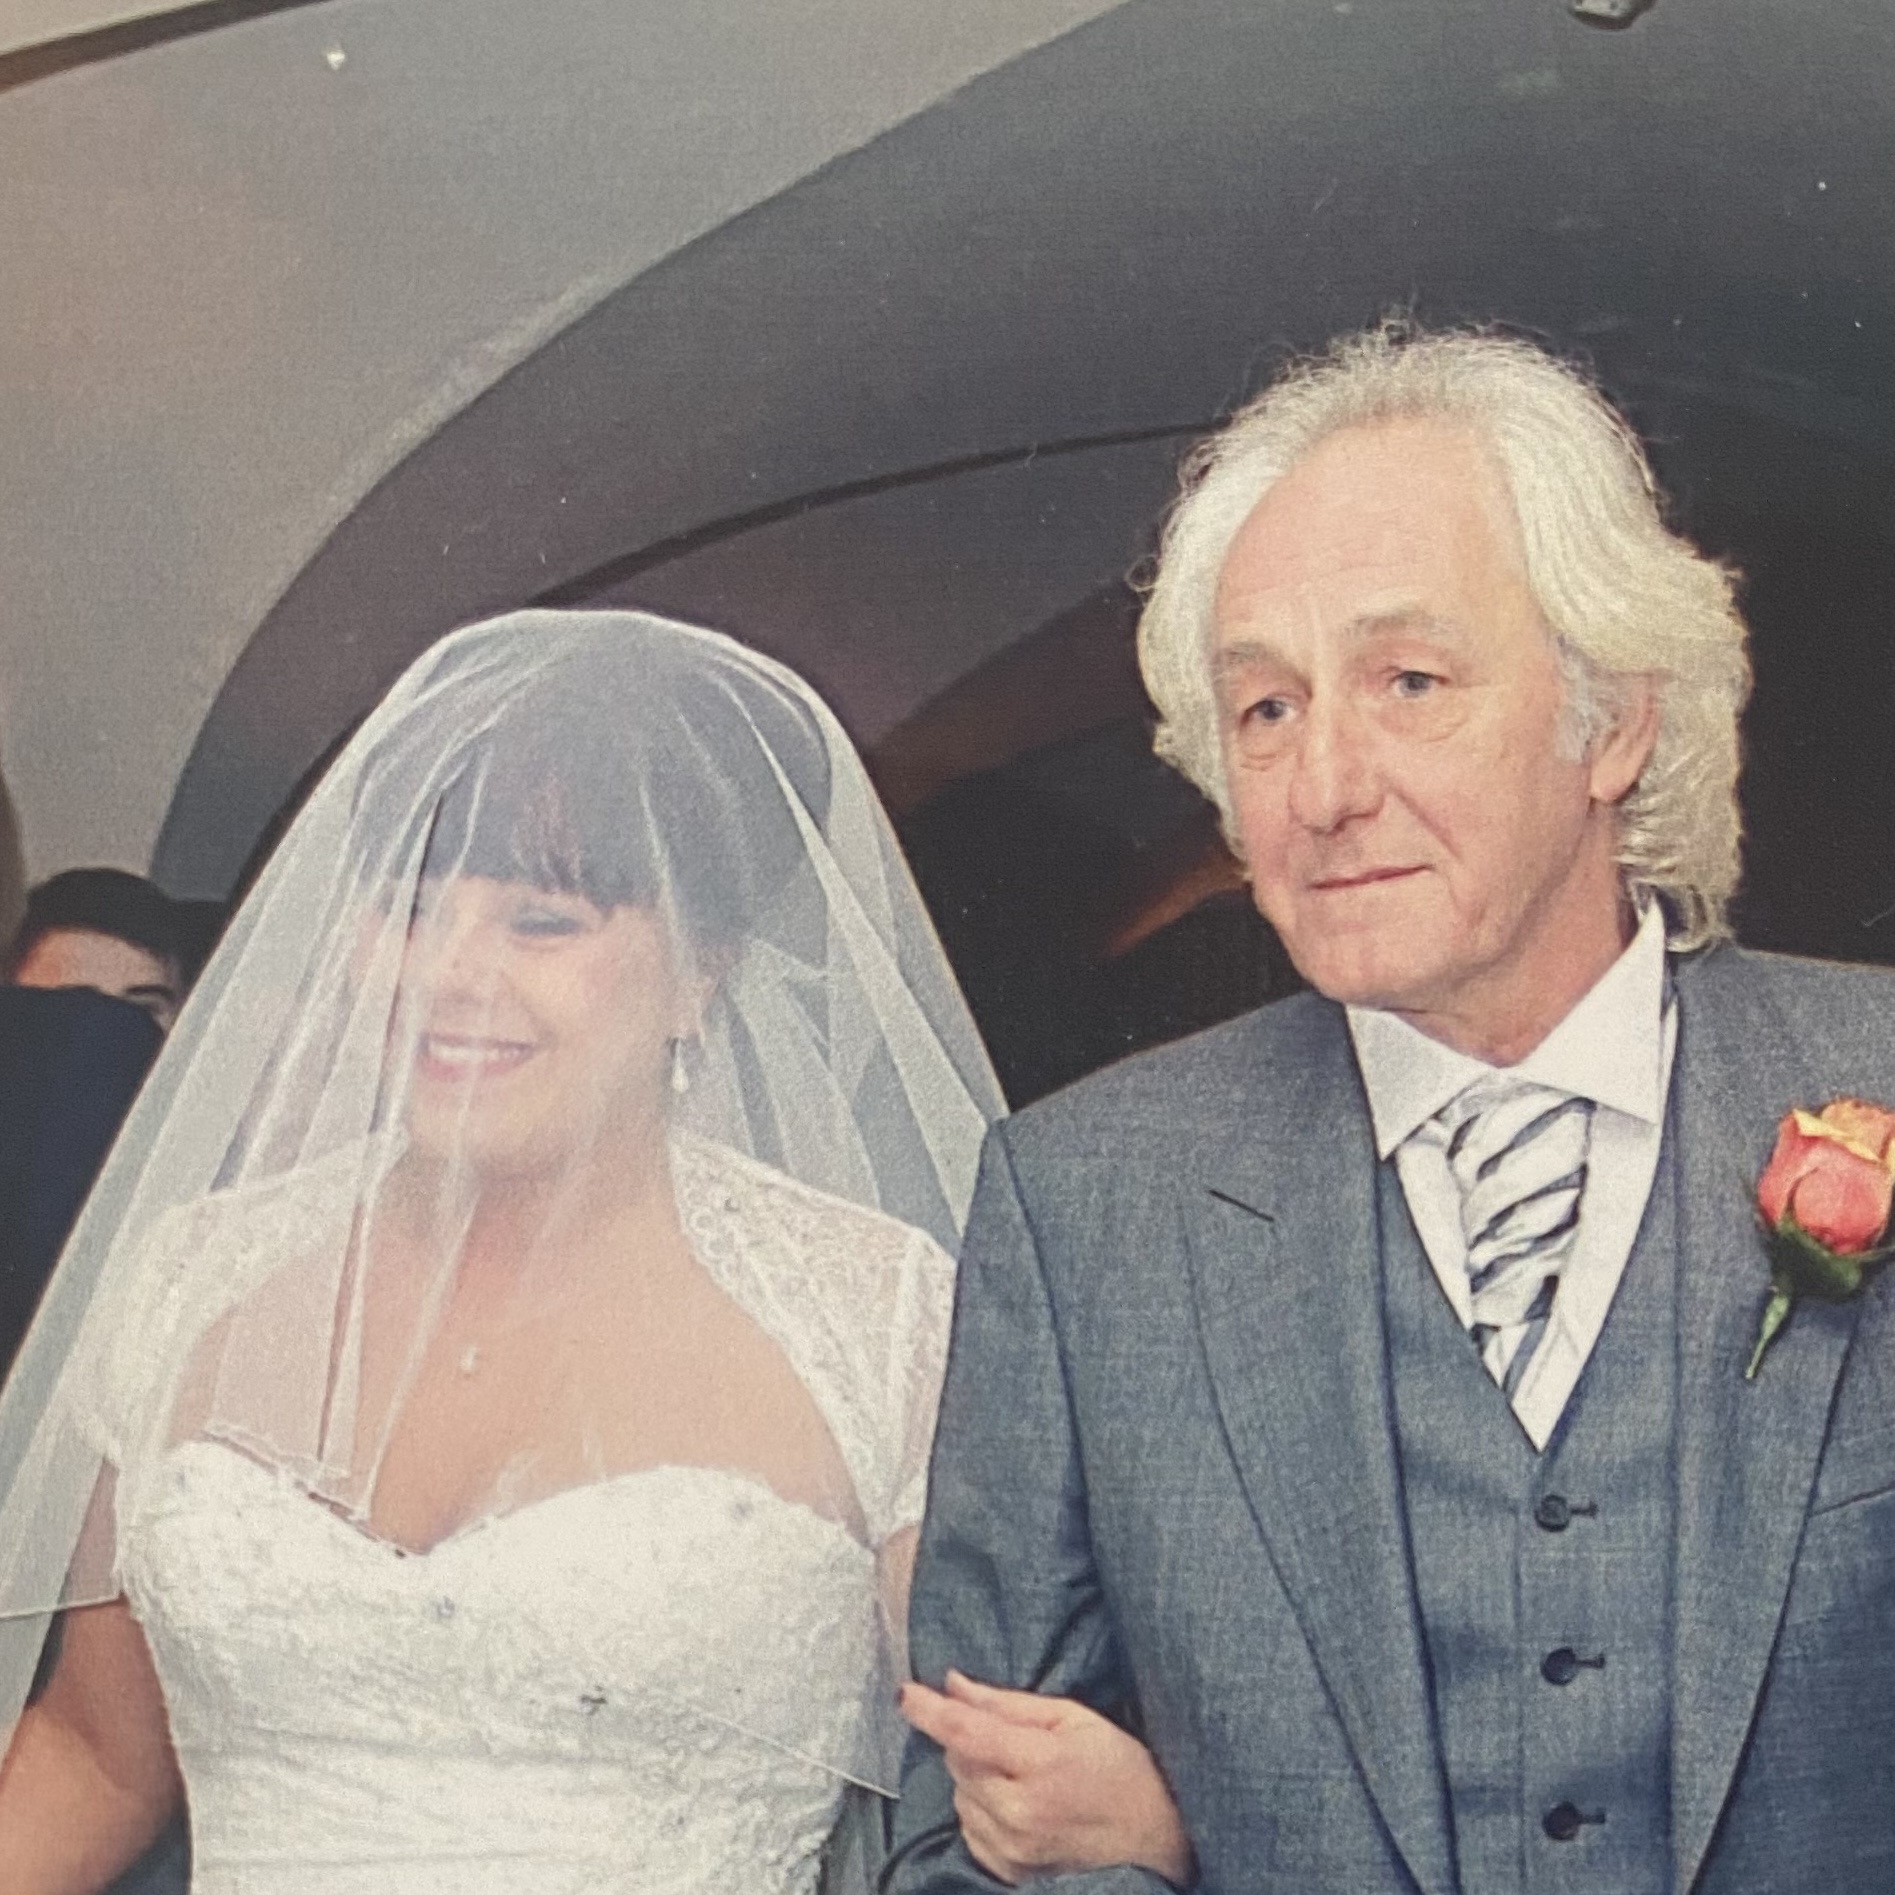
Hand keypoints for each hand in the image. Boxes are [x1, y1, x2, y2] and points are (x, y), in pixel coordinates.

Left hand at [899, 1670, 1193, 1887]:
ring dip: (974, 1775)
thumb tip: (954, 1685)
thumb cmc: (1121, 1771)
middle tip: (1011, 1738)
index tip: (905, 1692)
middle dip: (969, 1739)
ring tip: (1020, 1773)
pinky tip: (1016, 1802)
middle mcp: (1020, 1812)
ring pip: (959, 1794)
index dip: (929, 1709)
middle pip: (957, 1760)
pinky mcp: (1009, 1872)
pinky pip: (969, 1828)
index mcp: (1041, 1764)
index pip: (965, 1732)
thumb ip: (1009, 1704)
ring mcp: (1012, 1848)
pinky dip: (981, 1808)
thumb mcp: (1075, 1719)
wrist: (1154, 1843)